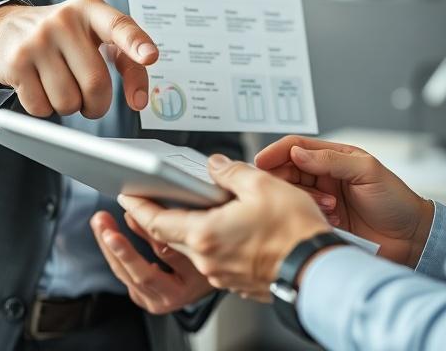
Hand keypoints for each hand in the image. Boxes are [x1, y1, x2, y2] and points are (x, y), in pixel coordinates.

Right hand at [0, 0, 157, 117]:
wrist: (7, 29)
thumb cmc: (65, 38)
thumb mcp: (95, 34)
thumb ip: (126, 59)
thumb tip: (138, 100)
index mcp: (91, 9)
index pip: (118, 26)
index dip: (136, 43)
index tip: (150, 57)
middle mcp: (64, 21)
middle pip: (95, 83)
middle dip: (98, 105)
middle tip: (93, 102)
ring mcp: (37, 41)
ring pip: (67, 102)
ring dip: (71, 108)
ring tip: (63, 88)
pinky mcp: (16, 63)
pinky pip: (42, 108)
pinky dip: (47, 108)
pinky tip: (41, 88)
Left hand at [90, 211, 214, 313]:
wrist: (226, 271)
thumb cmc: (220, 248)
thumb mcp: (206, 232)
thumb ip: (177, 222)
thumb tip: (144, 211)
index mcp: (195, 281)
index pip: (166, 254)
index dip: (144, 230)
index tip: (130, 210)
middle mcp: (176, 296)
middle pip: (140, 273)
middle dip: (117, 246)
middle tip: (103, 224)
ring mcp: (160, 301)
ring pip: (127, 276)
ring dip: (110, 247)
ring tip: (100, 224)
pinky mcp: (148, 299)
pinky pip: (126, 278)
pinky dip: (115, 256)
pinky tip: (108, 236)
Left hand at [117, 154, 331, 300]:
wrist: (319, 268)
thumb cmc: (296, 232)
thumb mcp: (262, 185)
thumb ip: (231, 172)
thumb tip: (215, 164)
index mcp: (206, 234)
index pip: (157, 222)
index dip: (138, 207)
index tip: (126, 196)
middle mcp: (209, 259)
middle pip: (170, 237)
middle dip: (157, 218)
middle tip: (149, 199)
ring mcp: (223, 274)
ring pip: (193, 249)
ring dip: (185, 230)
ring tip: (187, 210)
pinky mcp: (239, 282)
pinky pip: (214, 259)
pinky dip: (209, 242)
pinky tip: (222, 229)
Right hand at [255, 136, 433, 267]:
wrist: (411, 239)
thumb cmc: (396, 201)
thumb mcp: (367, 171)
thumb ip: (332, 160)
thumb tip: (297, 153)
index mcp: (334, 157)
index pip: (297, 147)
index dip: (276, 152)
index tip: (260, 161)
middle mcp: (325, 177)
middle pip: (288, 171)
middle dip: (284, 179)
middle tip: (286, 190)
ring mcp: (322, 200)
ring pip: (293, 194)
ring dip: (303, 200)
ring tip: (328, 208)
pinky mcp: (322, 222)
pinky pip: (302, 216)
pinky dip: (309, 216)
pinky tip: (329, 220)